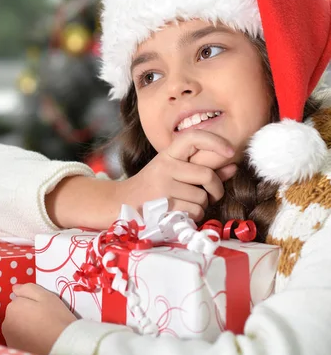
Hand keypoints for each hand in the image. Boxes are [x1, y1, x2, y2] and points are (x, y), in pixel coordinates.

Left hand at [2, 283, 75, 354]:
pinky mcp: (15, 352)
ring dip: (26, 328)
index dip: (33, 304)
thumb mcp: (46, 296)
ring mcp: (9, 340)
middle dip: (27, 316)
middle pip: (17, 315)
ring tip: (42, 333)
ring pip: (17, 328)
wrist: (63, 346)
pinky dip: (26, 341)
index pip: (20, 301)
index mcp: (13, 308)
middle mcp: (6, 324)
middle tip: (44, 321)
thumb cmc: (56, 318)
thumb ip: (28, 289)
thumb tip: (15, 288)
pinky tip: (39, 343)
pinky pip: (19, 341)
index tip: (44, 310)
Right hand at [122, 130, 236, 221]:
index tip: (230, 152)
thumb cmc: (153, 188)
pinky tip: (182, 213)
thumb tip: (232, 166)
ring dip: (202, 206)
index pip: (193, 137)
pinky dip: (194, 216)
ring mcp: (164, 187)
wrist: (121, 204)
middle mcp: (165, 167)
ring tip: (188, 205)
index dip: (215, 141)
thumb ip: (202, 170)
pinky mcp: (165, 207)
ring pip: (202, 197)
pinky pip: (195, 212)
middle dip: (216, 188)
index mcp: (168, 154)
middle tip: (212, 195)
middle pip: (207, 174)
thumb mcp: (174, 173)